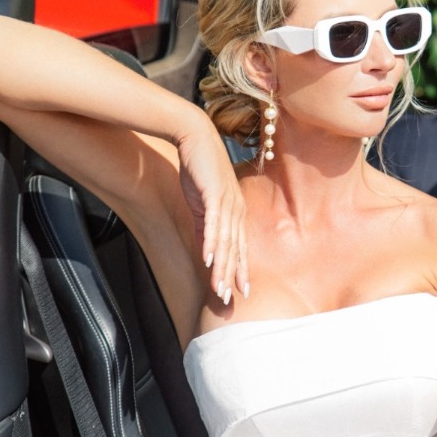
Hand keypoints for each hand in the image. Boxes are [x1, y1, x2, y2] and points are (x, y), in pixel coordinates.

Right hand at [176, 121, 247, 304]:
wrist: (195, 136)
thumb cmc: (199, 168)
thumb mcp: (201, 203)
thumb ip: (205, 226)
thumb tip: (206, 251)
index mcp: (235, 211)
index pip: (239, 247)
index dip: (240, 270)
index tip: (241, 293)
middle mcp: (236, 208)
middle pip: (235, 249)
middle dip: (232, 276)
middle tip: (230, 300)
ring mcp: (227, 201)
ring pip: (226, 241)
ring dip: (223, 266)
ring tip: (220, 288)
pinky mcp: (215, 193)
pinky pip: (213, 223)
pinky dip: (211, 242)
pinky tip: (209, 259)